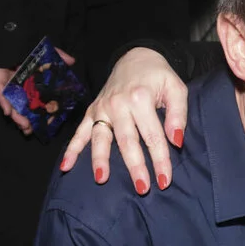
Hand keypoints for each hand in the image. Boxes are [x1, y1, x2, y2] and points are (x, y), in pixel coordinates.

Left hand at [0, 47, 75, 135]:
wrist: (11, 36)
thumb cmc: (27, 44)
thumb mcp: (47, 52)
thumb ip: (59, 57)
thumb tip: (73, 61)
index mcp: (32, 82)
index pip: (36, 101)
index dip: (39, 113)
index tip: (45, 124)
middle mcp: (20, 86)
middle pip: (23, 107)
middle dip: (26, 120)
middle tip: (31, 131)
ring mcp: (9, 85)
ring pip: (12, 104)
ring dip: (17, 116)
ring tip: (24, 126)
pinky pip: (1, 93)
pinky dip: (4, 103)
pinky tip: (7, 112)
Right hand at [60, 47, 186, 193]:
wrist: (137, 57)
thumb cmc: (160, 76)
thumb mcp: (176, 89)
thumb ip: (178, 114)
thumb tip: (176, 141)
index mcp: (141, 99)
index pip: (153, 136)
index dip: (160, 160)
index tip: (164, 181)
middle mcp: (118, 104)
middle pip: (127, 141)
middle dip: (135, 167)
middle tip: (142, 189)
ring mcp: (102, 108)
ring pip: (101, 138)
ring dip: (100, 160)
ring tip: (101, 180)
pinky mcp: (92, 110)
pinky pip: (80, 131)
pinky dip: (72, 149)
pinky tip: (66, 166)